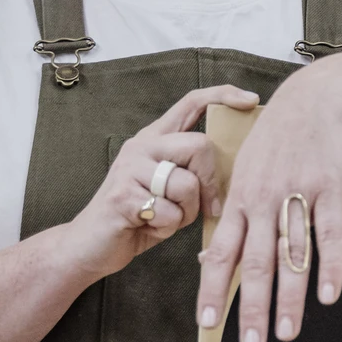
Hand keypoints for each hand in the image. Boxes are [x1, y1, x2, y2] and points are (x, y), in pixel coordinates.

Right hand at [62, 85, 258, 277]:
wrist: (90, 245)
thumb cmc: (141, 217)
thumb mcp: (173, 189)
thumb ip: (195, 172)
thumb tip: (239, 169)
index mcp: (156, 138)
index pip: (192, 102)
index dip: (223, 96)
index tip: (251, 101)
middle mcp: (141, 146)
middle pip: (199, 146)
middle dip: (210, 182)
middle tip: (205, 207)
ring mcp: (128, 169)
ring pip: (186, 184)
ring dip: (187, 212)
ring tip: (167, 217)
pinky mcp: (122, 196)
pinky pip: (169, 212)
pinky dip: (168, 228)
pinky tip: (149, 227)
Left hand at [195, 66, 341, 341]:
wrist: (318, 99)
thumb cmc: (280, 136)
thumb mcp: (248, 168)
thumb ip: (237, 212)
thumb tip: (216, 255)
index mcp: (240, 198)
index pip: (222, 252)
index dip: (213, 289)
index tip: (207, 323)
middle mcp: (264, 200)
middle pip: (256, 263)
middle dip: (251, 307)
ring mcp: (298, 195)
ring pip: (291, 256)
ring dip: (289, 298)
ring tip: (287, 334)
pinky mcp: (330, 189)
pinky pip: (330, 234)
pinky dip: (331, 266)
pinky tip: (329, 295)